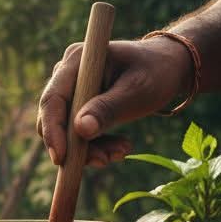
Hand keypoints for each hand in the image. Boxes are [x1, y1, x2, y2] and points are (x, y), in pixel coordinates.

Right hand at [37, 35, 193, 165]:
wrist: (168, 69)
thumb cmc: (155, 73)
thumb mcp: (136, 91)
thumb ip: (108, 109)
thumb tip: (81, 129)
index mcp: (76, 61)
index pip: (53, 100)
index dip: (53, 131)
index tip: (61, 159)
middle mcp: (66, 74)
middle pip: (55, 119)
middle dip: (76, 145)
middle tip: (105, 160)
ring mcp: (71, 91)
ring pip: (66, 131)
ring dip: (90, 149)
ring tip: (122, 152)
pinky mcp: (78, 106)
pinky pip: (77, 134)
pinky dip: (96, 146)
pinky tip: (119, 148)